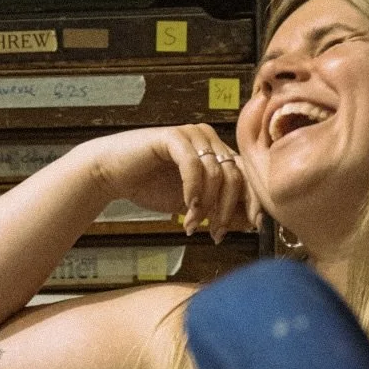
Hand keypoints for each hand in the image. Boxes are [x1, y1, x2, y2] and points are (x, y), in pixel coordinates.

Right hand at [85, 125, 260, 242]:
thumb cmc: (152, 187)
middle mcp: (210, 139)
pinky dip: (193, 190)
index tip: (255, 226)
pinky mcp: (173, 137)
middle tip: (215, 234)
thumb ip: (219, 209)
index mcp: (218, 152)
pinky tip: (186, 207)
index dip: (254, 201)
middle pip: (236, 176)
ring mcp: (192, 135)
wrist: (113, 174)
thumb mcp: (193, 204)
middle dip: (227, 210)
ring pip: (216, 174)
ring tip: (192, 224)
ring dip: (206, 206)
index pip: (248, 175)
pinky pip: (193, 165)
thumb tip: (251, 223)